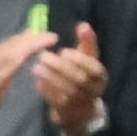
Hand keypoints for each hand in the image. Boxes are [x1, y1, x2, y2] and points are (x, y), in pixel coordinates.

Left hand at [39, 20, 109, 135]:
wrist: (79, 107)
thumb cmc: (82, 75)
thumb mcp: (87, 58)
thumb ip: (86, 42)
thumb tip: (83, 24)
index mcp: (100, 76)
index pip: (93, 67)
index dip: (78, 59)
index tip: (63, 51)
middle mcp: (94, 90)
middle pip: (79, 78)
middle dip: (61, 67)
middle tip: (43, 57)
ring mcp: (81, 102)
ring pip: (67, 90)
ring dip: (51, 78)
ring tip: (36, 67)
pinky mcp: (67, 111)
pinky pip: (56, 100)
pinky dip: (47, 90)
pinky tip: (38, 81)